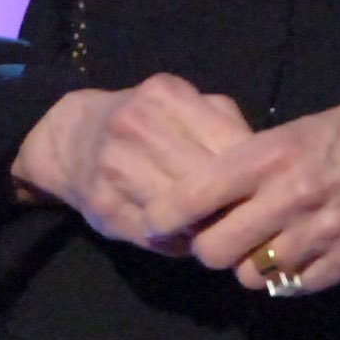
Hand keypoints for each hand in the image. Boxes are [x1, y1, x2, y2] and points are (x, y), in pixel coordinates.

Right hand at [10, 75, 251, 253]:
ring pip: (183, 214)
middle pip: (206, 182)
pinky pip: (157, 236)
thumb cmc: (144, 123)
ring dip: (206, 227)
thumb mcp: (184, 106)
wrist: (72, 138)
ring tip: (219, 229)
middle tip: (249, 219)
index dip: (253, 177)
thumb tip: (264, 175)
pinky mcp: (104, 208)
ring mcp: (116, 168)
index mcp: (166, 96)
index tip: (266, 192)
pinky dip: (178, 242)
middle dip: (230, 205)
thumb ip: (224, 126)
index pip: (229, 147)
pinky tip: (186, 236)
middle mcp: (137, 127)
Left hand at [175, 98, 339, 296]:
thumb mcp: (294, 131)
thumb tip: (203, 194)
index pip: (197, 194)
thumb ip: (250, 162)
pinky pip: (289, 287)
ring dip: (248, 265)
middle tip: (215, 236)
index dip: (165, 214)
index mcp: (272, 155)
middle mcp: (290, 196)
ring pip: (250, 275)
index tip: (154, 221)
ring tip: (260, 244)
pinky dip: (283, 278)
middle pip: (215, 249)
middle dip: (208, 247)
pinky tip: (292, 254)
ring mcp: (317, 234)